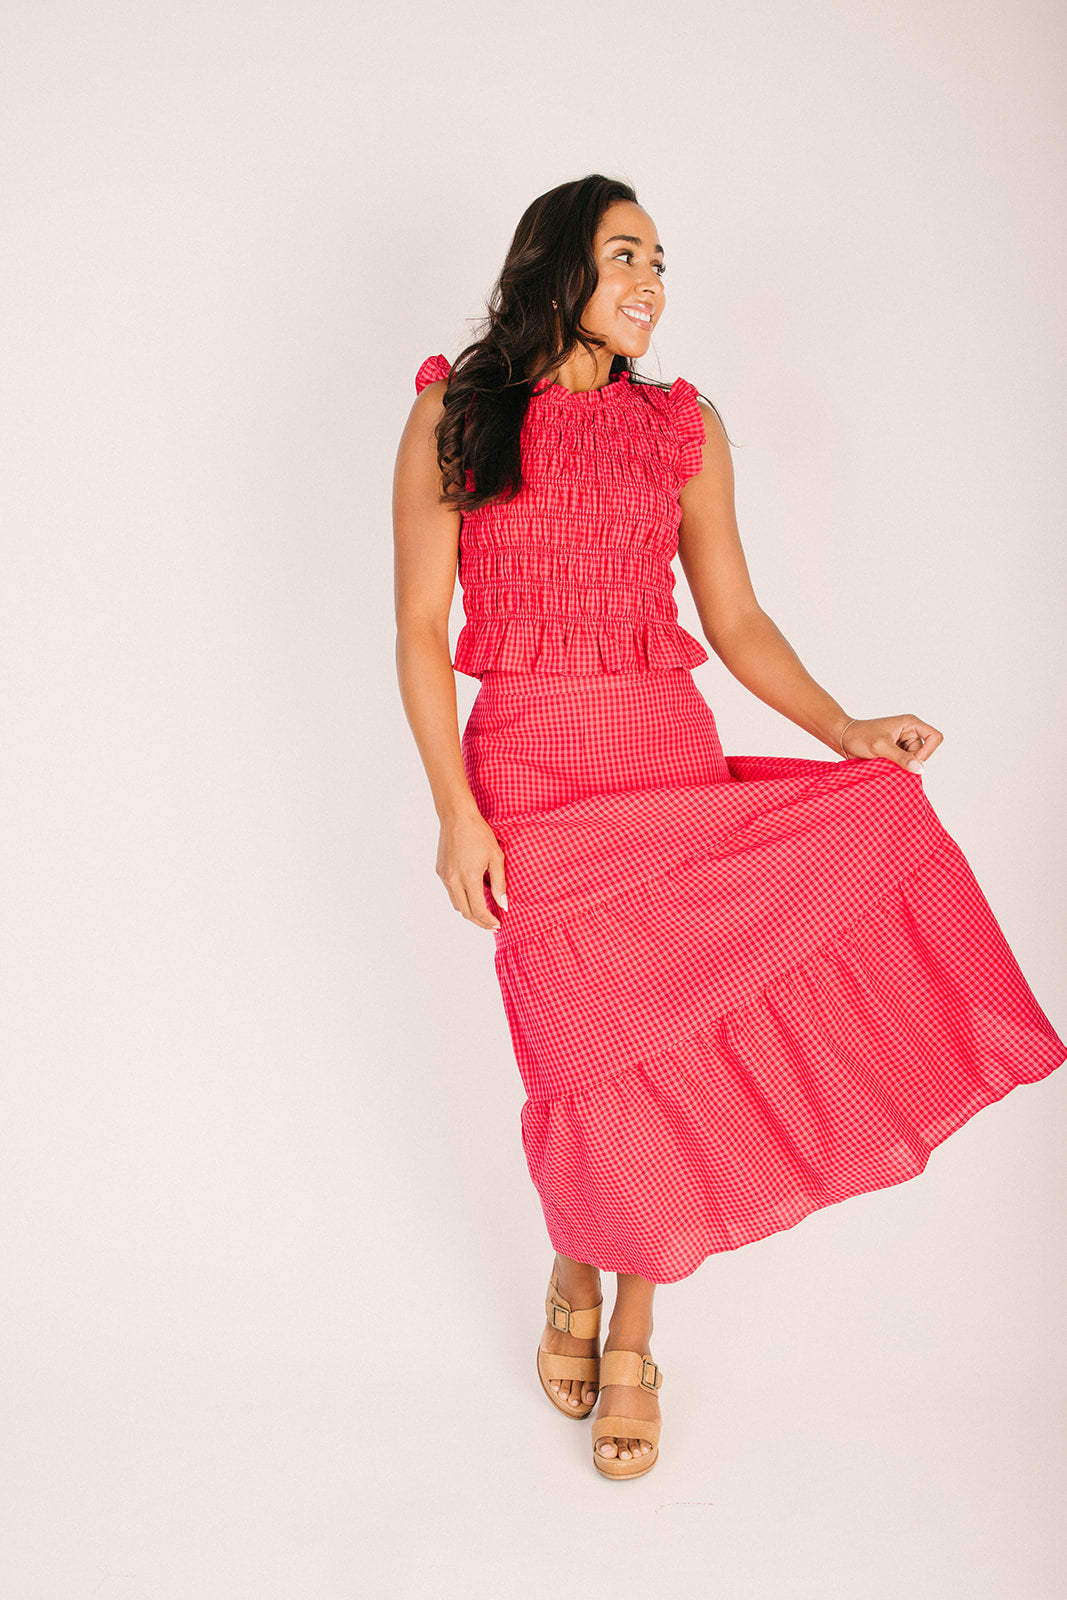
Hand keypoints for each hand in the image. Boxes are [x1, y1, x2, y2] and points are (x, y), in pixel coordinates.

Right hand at [436, 810, 508, 930]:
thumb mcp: (496, 857)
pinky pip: (451, 892)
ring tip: (484, 911)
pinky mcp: (439, 871)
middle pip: (466, 912)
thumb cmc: (479, 834)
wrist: (457, 816)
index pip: (479, 910)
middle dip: (479, 922)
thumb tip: (504, 905)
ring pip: (456, 904)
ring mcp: (444, 876)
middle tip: (492, 924)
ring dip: (469, 911)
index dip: (489, 921)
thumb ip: (500, 883)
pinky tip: (472, 893)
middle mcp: (453, 880)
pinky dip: (462, 898)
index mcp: (469, 878)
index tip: (498, 924)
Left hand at [839, 715, 942, 771]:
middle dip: (909, 761)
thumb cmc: (860, 737)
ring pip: (913, 762)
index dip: (927, 751)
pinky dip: (896, 768)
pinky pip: (904, 764)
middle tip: (890, 762)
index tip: (911, 760)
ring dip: (901, 766)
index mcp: (910, 724)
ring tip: (884, 762)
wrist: (843, 738)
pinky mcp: (897, 752)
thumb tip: (920, 769)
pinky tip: (883, 765)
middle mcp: (910, 732)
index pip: (934, 737)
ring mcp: (903, 743)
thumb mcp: (881, 747)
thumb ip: (901, 758)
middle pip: (923, 753)